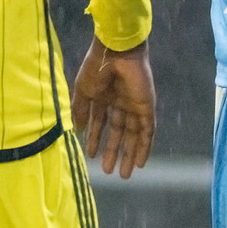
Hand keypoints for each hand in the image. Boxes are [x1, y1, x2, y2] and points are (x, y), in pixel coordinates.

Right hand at [71, 37, 155, 179]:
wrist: (116, 53)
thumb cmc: (97, 69)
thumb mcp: (83, 91)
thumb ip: (81, 110)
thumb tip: (79, 130)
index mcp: (105, 97)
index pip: (101, 122)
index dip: (97, 139)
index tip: (91, 156)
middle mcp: (120, 102)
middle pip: (119, 132)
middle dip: (114, 151)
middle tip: (109, 172)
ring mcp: (135, 105)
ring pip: (133, 134)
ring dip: (129, 153)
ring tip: (124, 174)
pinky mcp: (147, 107)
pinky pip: (148, 130)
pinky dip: (145, 146)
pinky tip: (141, 162)